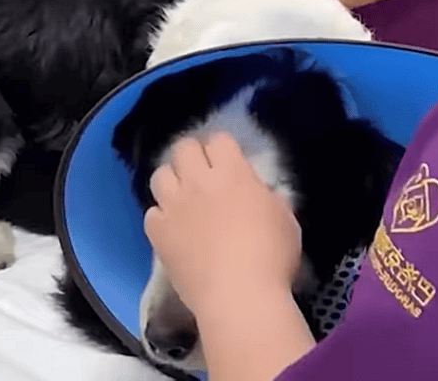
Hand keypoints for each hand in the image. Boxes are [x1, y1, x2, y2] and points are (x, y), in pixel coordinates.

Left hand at [144, 133, 301, 320]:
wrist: (238, 298)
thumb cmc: (271, 258)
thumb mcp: (286, 222)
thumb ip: (271, 200)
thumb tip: (262, 193)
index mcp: (233, 173)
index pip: (219, 140)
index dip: (222, 149)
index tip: (228, 162)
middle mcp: (199, 181)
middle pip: (183, 148)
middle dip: (192, 156)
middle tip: (201, 175)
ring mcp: (175, 205)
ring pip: (160, 175)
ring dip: (171, 182)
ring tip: (181, 198)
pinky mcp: (158, 233)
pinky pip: (151, 214)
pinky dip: (160, 219)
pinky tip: (171, 230)